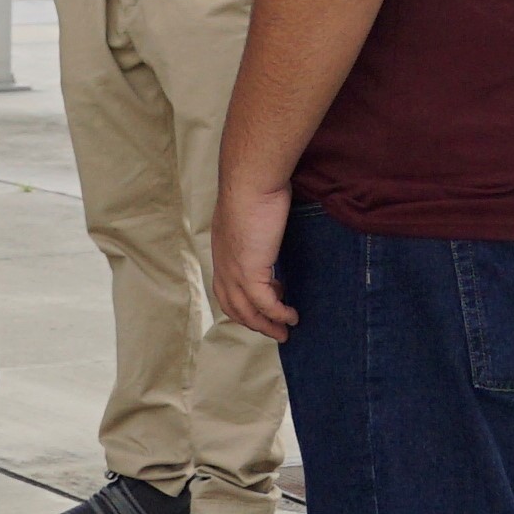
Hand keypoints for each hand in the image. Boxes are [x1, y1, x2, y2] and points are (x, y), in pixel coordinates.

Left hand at [212, 171, 296, 342]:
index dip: (242, 302)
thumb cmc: (254, 187)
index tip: (262, 305)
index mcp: (221, 250)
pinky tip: (292, 317)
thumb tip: (269, 220)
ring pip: (247, 311)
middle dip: (253, 322)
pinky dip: (278, 314)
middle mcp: (223, 265)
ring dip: (266, 325)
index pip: (225, 287)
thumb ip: (256, 222)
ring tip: (284, 332)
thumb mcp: (251, 210)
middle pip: (233, 306)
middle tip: (274, 329)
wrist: (250, 181)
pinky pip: (265, 304)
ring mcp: (234, 271)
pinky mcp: (250, 272)